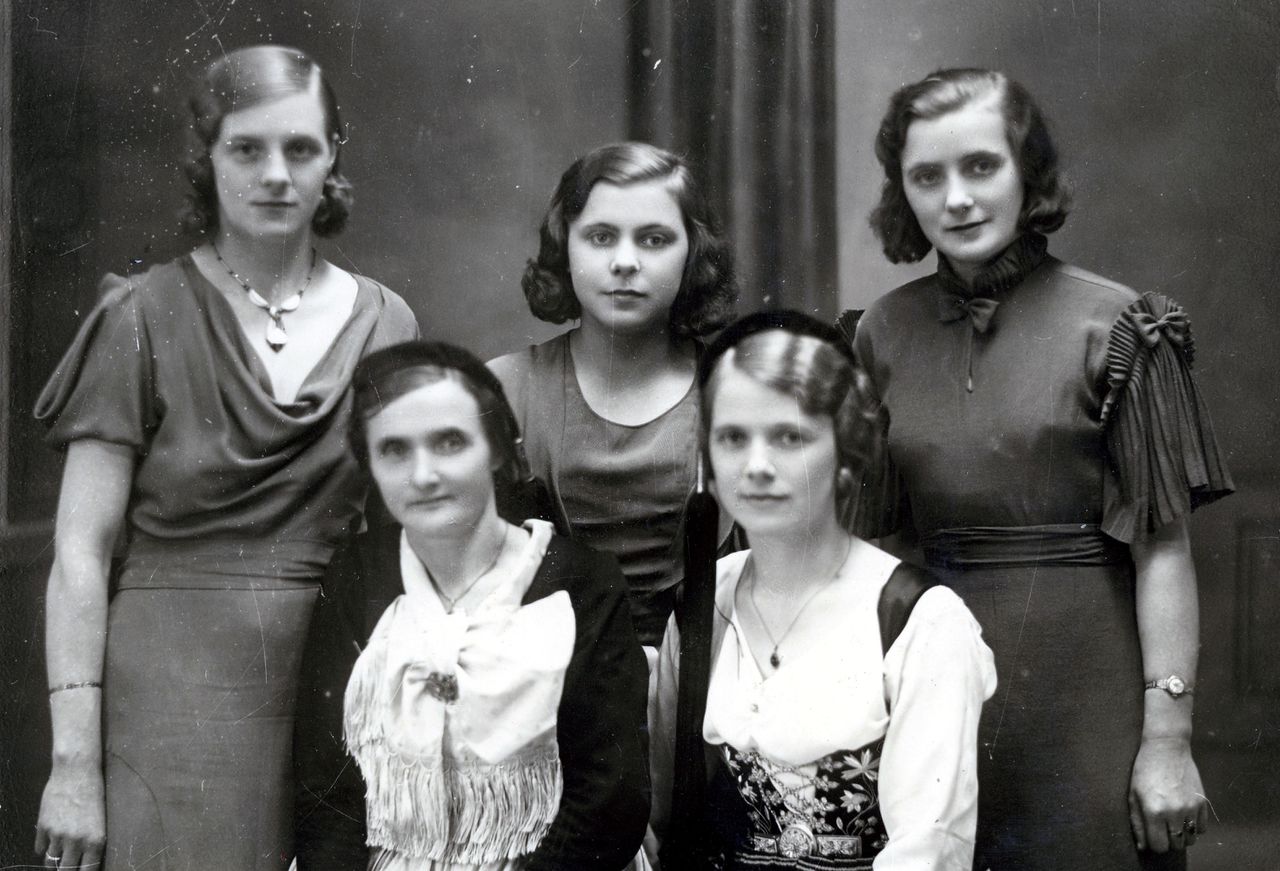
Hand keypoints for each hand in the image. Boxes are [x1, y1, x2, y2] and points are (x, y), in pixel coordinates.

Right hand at [34, 760, 104, 868]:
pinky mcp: (43, 827)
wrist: (77, 772)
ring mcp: (57, 835)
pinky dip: (43, 848)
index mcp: (95, 840)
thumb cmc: (95, 792)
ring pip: (51, 862)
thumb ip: (91, 842)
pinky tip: (48, 844)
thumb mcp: (100, 820)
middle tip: (68, 867)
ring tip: (58, 858)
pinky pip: (40, 848)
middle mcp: (76, 841)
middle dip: (67, 870)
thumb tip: (85, 860)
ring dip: (54, 861)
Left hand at [1128, 735, 1208, 852]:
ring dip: (1182, 835)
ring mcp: (1191, 808)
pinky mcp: (1203, 802)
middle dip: (1168, 840)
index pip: (1159, 847)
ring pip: (1191, 840)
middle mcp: (1174, 813)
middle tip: (1162, 827)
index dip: (1154, 844)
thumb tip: (1142, 847)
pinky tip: (1185, 815)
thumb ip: (1137, 823)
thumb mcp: (1133, 795)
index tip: (1152, 835)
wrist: (1167, 748)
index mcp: (1154, 811)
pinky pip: (1203, 829)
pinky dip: (1195, 827)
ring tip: (1173, 821)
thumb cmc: (1144, 771)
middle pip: (1176, 845)